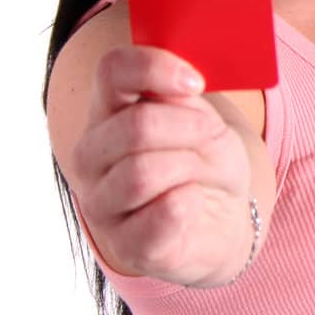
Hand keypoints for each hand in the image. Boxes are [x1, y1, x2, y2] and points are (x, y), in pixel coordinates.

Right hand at [71, 45, 254, 287]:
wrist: (223, 219)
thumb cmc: (205, 163)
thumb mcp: (201, 118)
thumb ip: (181, 96)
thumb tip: (180, 76)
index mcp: (108, 113)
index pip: (112, 71)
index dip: (155, 68)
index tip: (196, 83)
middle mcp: (91, 157)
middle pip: (135, 125)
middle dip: (190, 128)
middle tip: (211, 136)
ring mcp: (101, 204)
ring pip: (143, 172)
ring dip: (192, 167)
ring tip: (202, 173)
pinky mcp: (127, 246)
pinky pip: (160, 216)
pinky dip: (189, 203)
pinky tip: (194, 201)